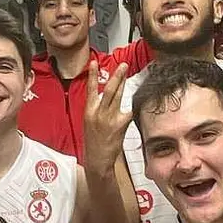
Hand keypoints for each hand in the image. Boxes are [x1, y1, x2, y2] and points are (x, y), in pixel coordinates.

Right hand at [82, 60, 132, 174]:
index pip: (90, 90)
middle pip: (108, 90)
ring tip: (126, 71)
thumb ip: (98, 109)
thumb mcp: (90, 123)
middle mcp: (98, 113)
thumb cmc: (94, 142)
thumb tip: (108, 98)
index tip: (93, 63)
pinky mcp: (120, 124)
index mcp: (89, 112)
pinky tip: (133, 109)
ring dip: (123, 82)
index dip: (91, 75)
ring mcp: (109, 118)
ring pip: (117, 96)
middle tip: (122, 65)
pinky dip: (131, 109)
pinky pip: (129, 112)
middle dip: (116, 75)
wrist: (97, 159)